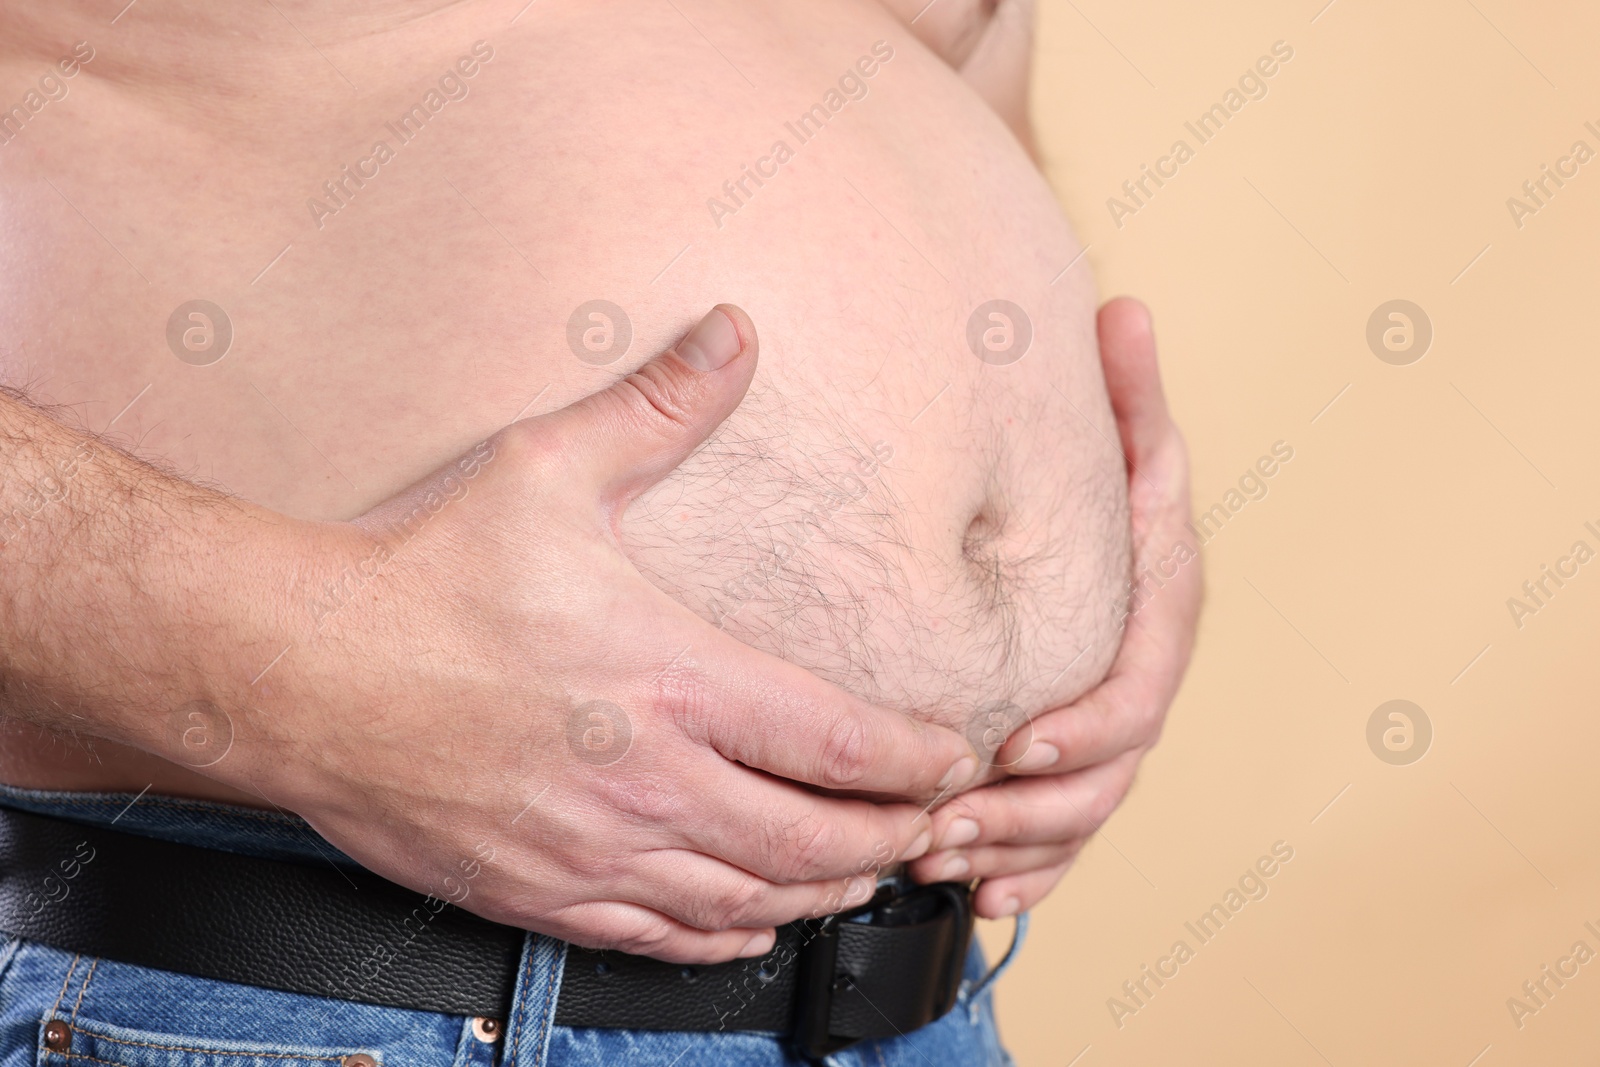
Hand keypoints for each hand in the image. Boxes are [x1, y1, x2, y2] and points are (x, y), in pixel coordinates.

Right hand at [226, 306, 976, 962]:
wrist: (301, 672)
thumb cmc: (427, 574)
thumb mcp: (548, 469)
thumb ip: (659, 408)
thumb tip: (733, 330)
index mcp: (672, 679)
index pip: (836, 742)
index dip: (913, 760)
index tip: (950, 758)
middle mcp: (649, 778)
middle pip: (812, 840)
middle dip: (887, 840)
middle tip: (925, 827)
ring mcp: (594, 848)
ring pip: (747, 899)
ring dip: (820, 892)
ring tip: (859, 873)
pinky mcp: (540, 891)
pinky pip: (660, 937)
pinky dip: (726, 937)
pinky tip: (752, 924)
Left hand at [907, 296, 1199, 916]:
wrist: (1111, 541)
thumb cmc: (1117, 492)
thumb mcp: (1127, 441)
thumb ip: (1129, 392)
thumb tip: (1124, 304)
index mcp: (1157, 619)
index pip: (1138, 690)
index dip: (1084, 728)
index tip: (1017, 745)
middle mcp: (1138, 682)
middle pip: (1105, 773)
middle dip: (1031, 808)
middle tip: (950, 822)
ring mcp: (1111, 732)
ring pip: (1079, 815)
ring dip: (1014, 843)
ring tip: (941, 857)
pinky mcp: (1077, 766)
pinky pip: (1062, 838)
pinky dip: (1028, 872)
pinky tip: (984, 896)